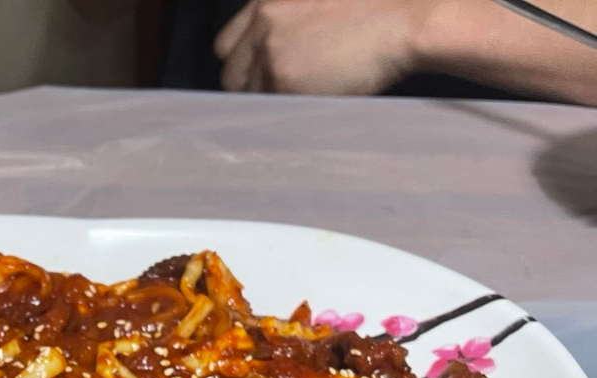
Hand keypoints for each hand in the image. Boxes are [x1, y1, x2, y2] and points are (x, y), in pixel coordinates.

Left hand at [214, 0, 433, 94]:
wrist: (405, 20)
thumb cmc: (374, 10)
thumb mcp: (317, 3)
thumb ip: (286, 22)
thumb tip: (272, 56)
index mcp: (268, 1)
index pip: (226, 45)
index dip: (242, 65)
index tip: (256, 78)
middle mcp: (262, 22)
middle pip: (230, 75)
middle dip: (248, 89)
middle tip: (275, 99)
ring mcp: (269, 51)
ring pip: (248, 96)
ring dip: (267, 103)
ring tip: (297, 103)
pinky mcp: (282, 79)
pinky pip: (267, 108)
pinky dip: (280, 113)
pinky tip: (303, 108)